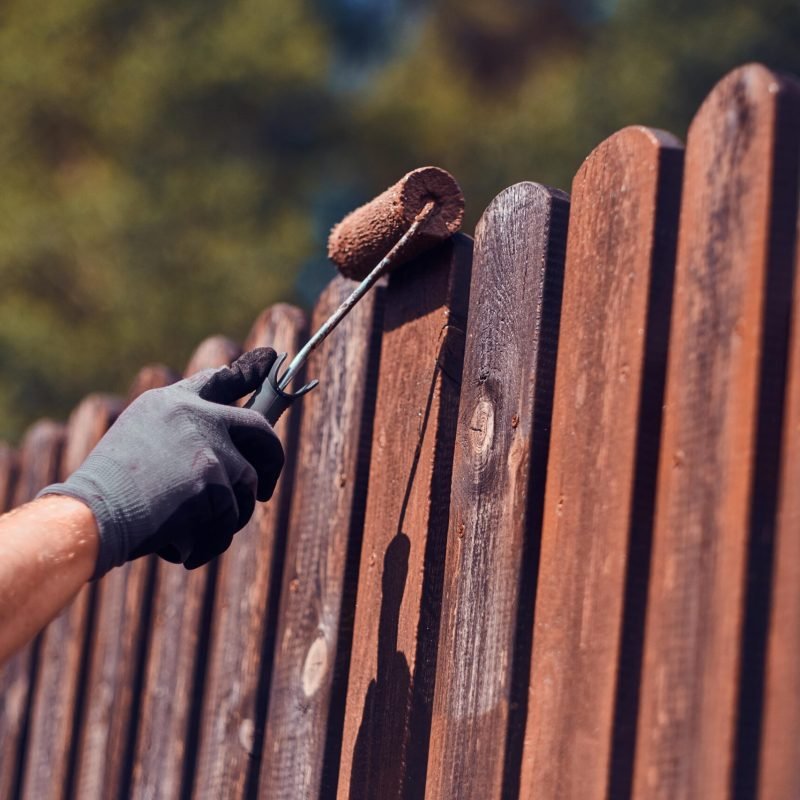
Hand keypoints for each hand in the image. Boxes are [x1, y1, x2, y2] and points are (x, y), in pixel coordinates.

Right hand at [39, 348, 284, 577]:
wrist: (89, 516)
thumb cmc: (107, 491)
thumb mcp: (138, 441)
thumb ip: (180, 432)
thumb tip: (225, 444)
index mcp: (172, 403)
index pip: (220, 380)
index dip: (249, 370)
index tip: (271, 358)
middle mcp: (195, 415)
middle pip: (259, 429)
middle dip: (271, 462)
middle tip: (266, 490)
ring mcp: (207, 446)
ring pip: (248, 484)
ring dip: (230, 515)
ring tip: (197, 530)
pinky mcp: (213, 481)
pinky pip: (230, 518)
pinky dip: (211, 540)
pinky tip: (185, 547)